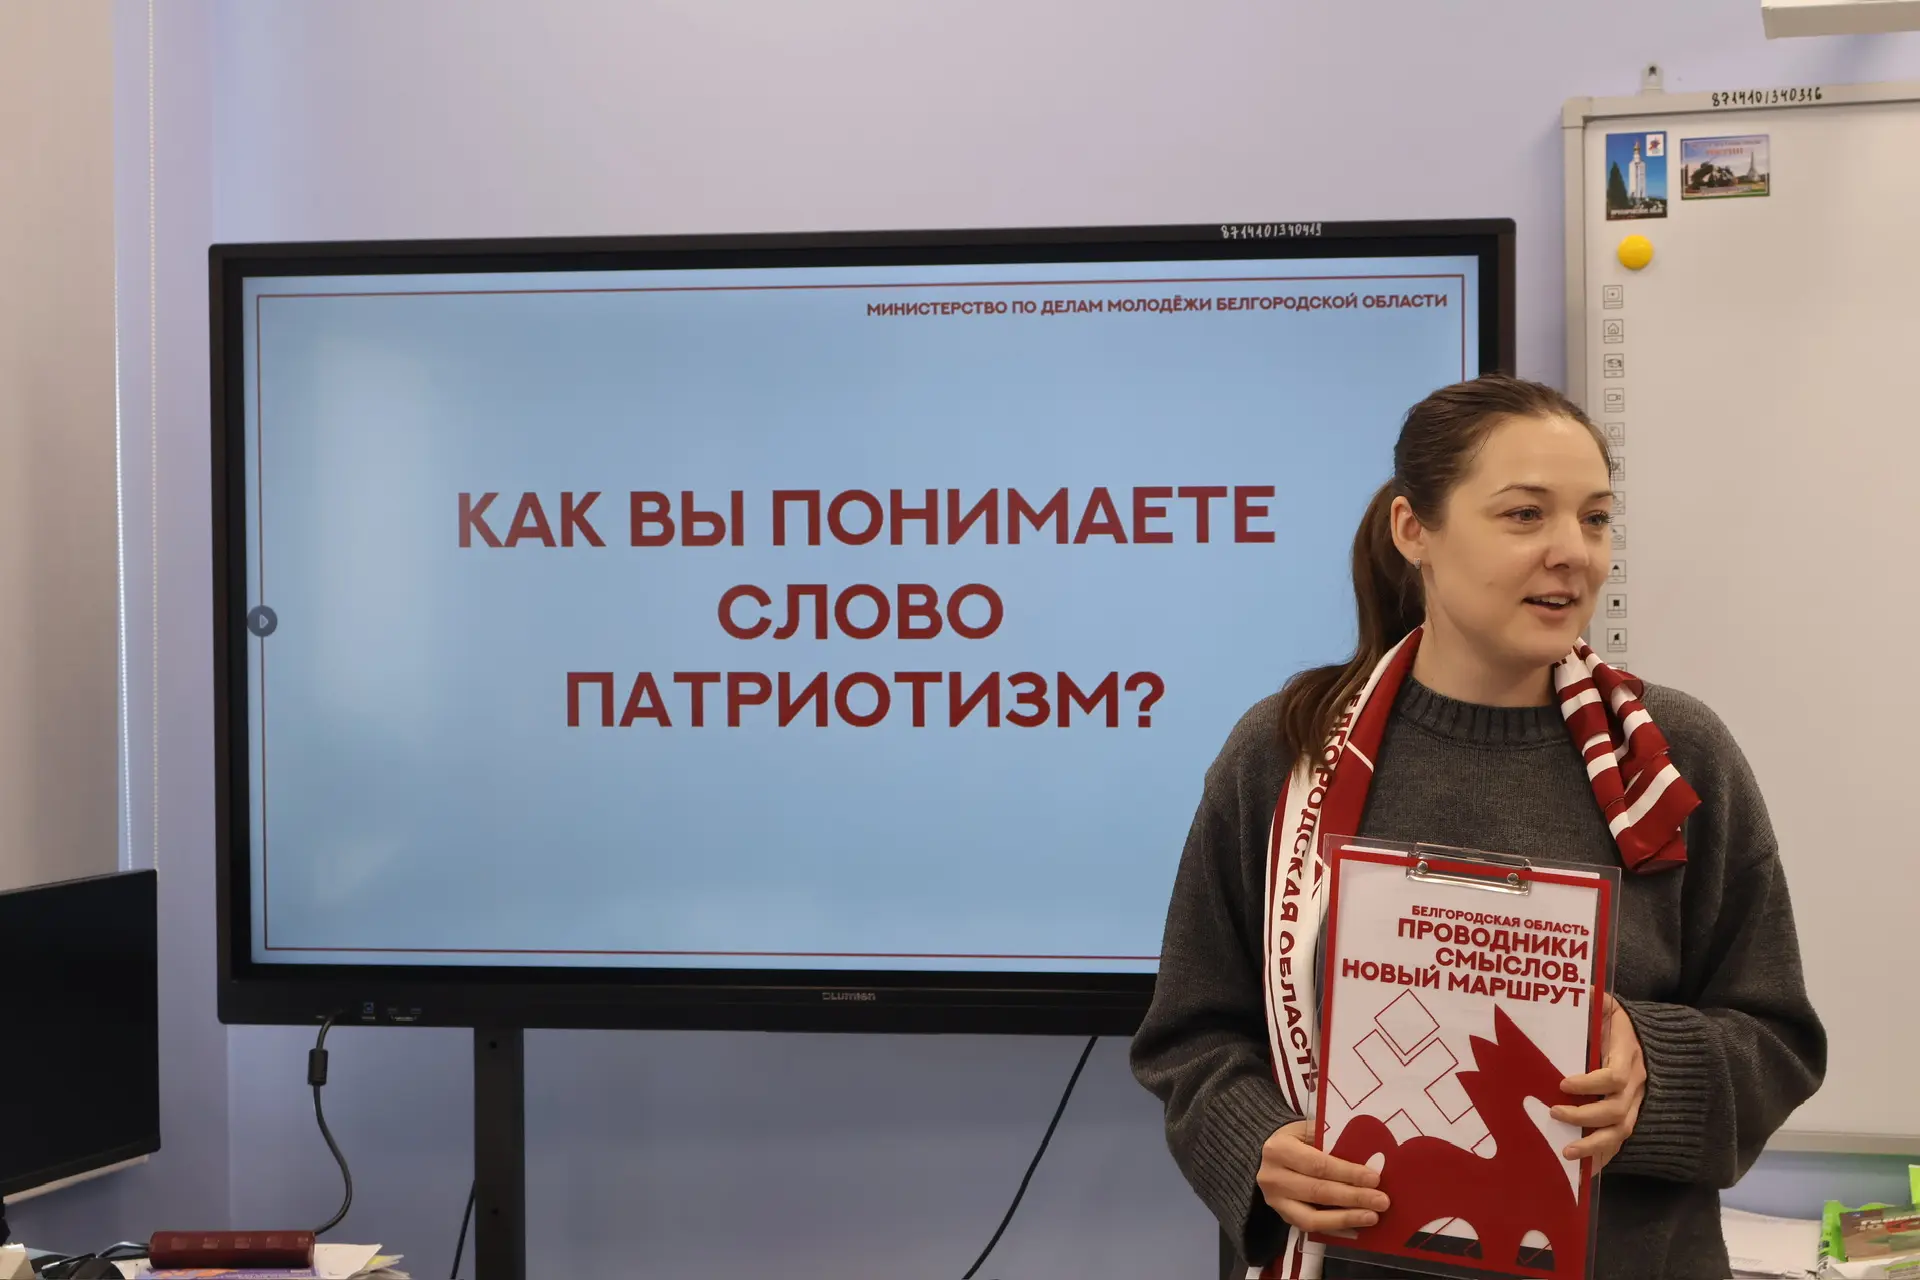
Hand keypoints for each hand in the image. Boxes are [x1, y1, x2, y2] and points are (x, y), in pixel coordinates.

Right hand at [1257, 1120, 1390, 1232]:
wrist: (1266, 1154)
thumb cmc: (1295, 1139)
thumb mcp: (1308, 1130)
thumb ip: (1332, 1141)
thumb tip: (1368, 1158)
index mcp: (1280, 1149)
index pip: (1318, 1165)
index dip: (1347, 1174)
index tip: (1374, 1179)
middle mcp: (1273, 1177)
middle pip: (1318, 1191)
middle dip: (1353, 1198)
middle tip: (1382, 1201)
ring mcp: (1275, 1201)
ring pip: (1312, 1217)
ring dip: (1346, 1219)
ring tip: (1372, 1217)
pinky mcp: (1282, 1217)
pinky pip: (1311, 1228)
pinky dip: (1336, 1229)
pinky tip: (1357, 1228)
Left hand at [1553, 993, 1646, 1170]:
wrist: (1642, 1038)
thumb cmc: (1613, 1022)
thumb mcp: (1606, 1006)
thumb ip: (1595, 1001)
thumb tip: (1581, 990)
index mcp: (1628, 1056)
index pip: (1615, 1076)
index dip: (1591, 1083)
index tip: (1563, 1083)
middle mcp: (1635, 1085)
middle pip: (1617, 1110)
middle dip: (1584, 1116)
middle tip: (1553, 1112)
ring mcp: (1634, 1104)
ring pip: (1620, 1132)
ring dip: (1594, 1146)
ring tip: (1566, 1152)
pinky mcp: (1627, 1117)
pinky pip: (1618, 1142)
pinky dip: (1601, 1158)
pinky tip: (1582, 1171)